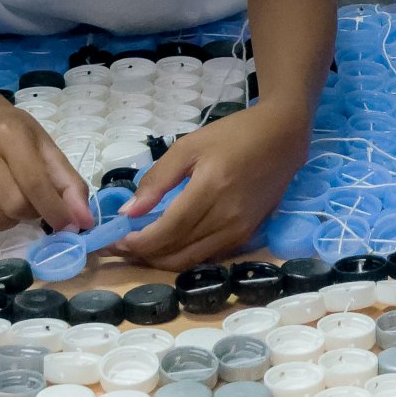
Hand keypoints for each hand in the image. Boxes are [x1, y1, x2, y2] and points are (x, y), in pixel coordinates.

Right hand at [0, 89, 89, 236]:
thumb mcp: (46, 147)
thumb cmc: (14, 133)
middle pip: (11, 205)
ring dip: (4, 222)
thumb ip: (69, 183)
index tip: (68, 225)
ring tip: (8, 206)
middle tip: (33, 204)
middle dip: (31, 214)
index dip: (55, 210)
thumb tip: (83, 222)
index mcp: (10, 135)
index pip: (34, 183)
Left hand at [114, 101, 313, 269]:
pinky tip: (168, 244)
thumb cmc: (234, 135)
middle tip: (118, 247)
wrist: (282, 138)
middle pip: (175, 253)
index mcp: (210, 190)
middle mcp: (226, 219)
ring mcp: (239, 232)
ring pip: (189, 261)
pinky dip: (182, 256)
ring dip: (159, 260)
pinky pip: (206, 256)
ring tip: (138, 247)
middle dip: (141, 255)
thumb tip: (130, 212)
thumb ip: (157, 179)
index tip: (113, 240)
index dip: (136, 242)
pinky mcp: (247, 236)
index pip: (166, 232)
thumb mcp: (189, 145)